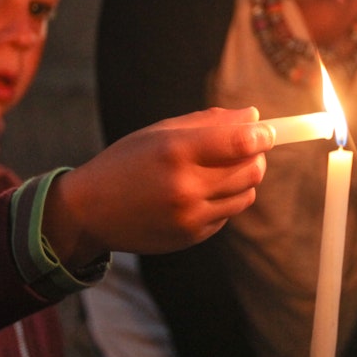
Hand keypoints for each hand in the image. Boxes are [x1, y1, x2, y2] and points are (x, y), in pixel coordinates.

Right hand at [42, 107, 271, 263]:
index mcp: (176, 152)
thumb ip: (209, 123)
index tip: (267, 131)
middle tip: (246, 148)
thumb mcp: (161, 132)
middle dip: (256, 156)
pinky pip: (228, 215)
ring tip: (220, 170)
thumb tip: (254, 118)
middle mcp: (185, 187)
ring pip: (246, 195)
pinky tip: (200, 193)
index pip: (241, 143)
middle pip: (251, 170)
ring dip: (244, 180)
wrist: (90, 211)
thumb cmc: (126, 162)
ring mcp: (189, 217)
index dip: (262, 135)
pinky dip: (225, 201)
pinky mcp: (191, 237)